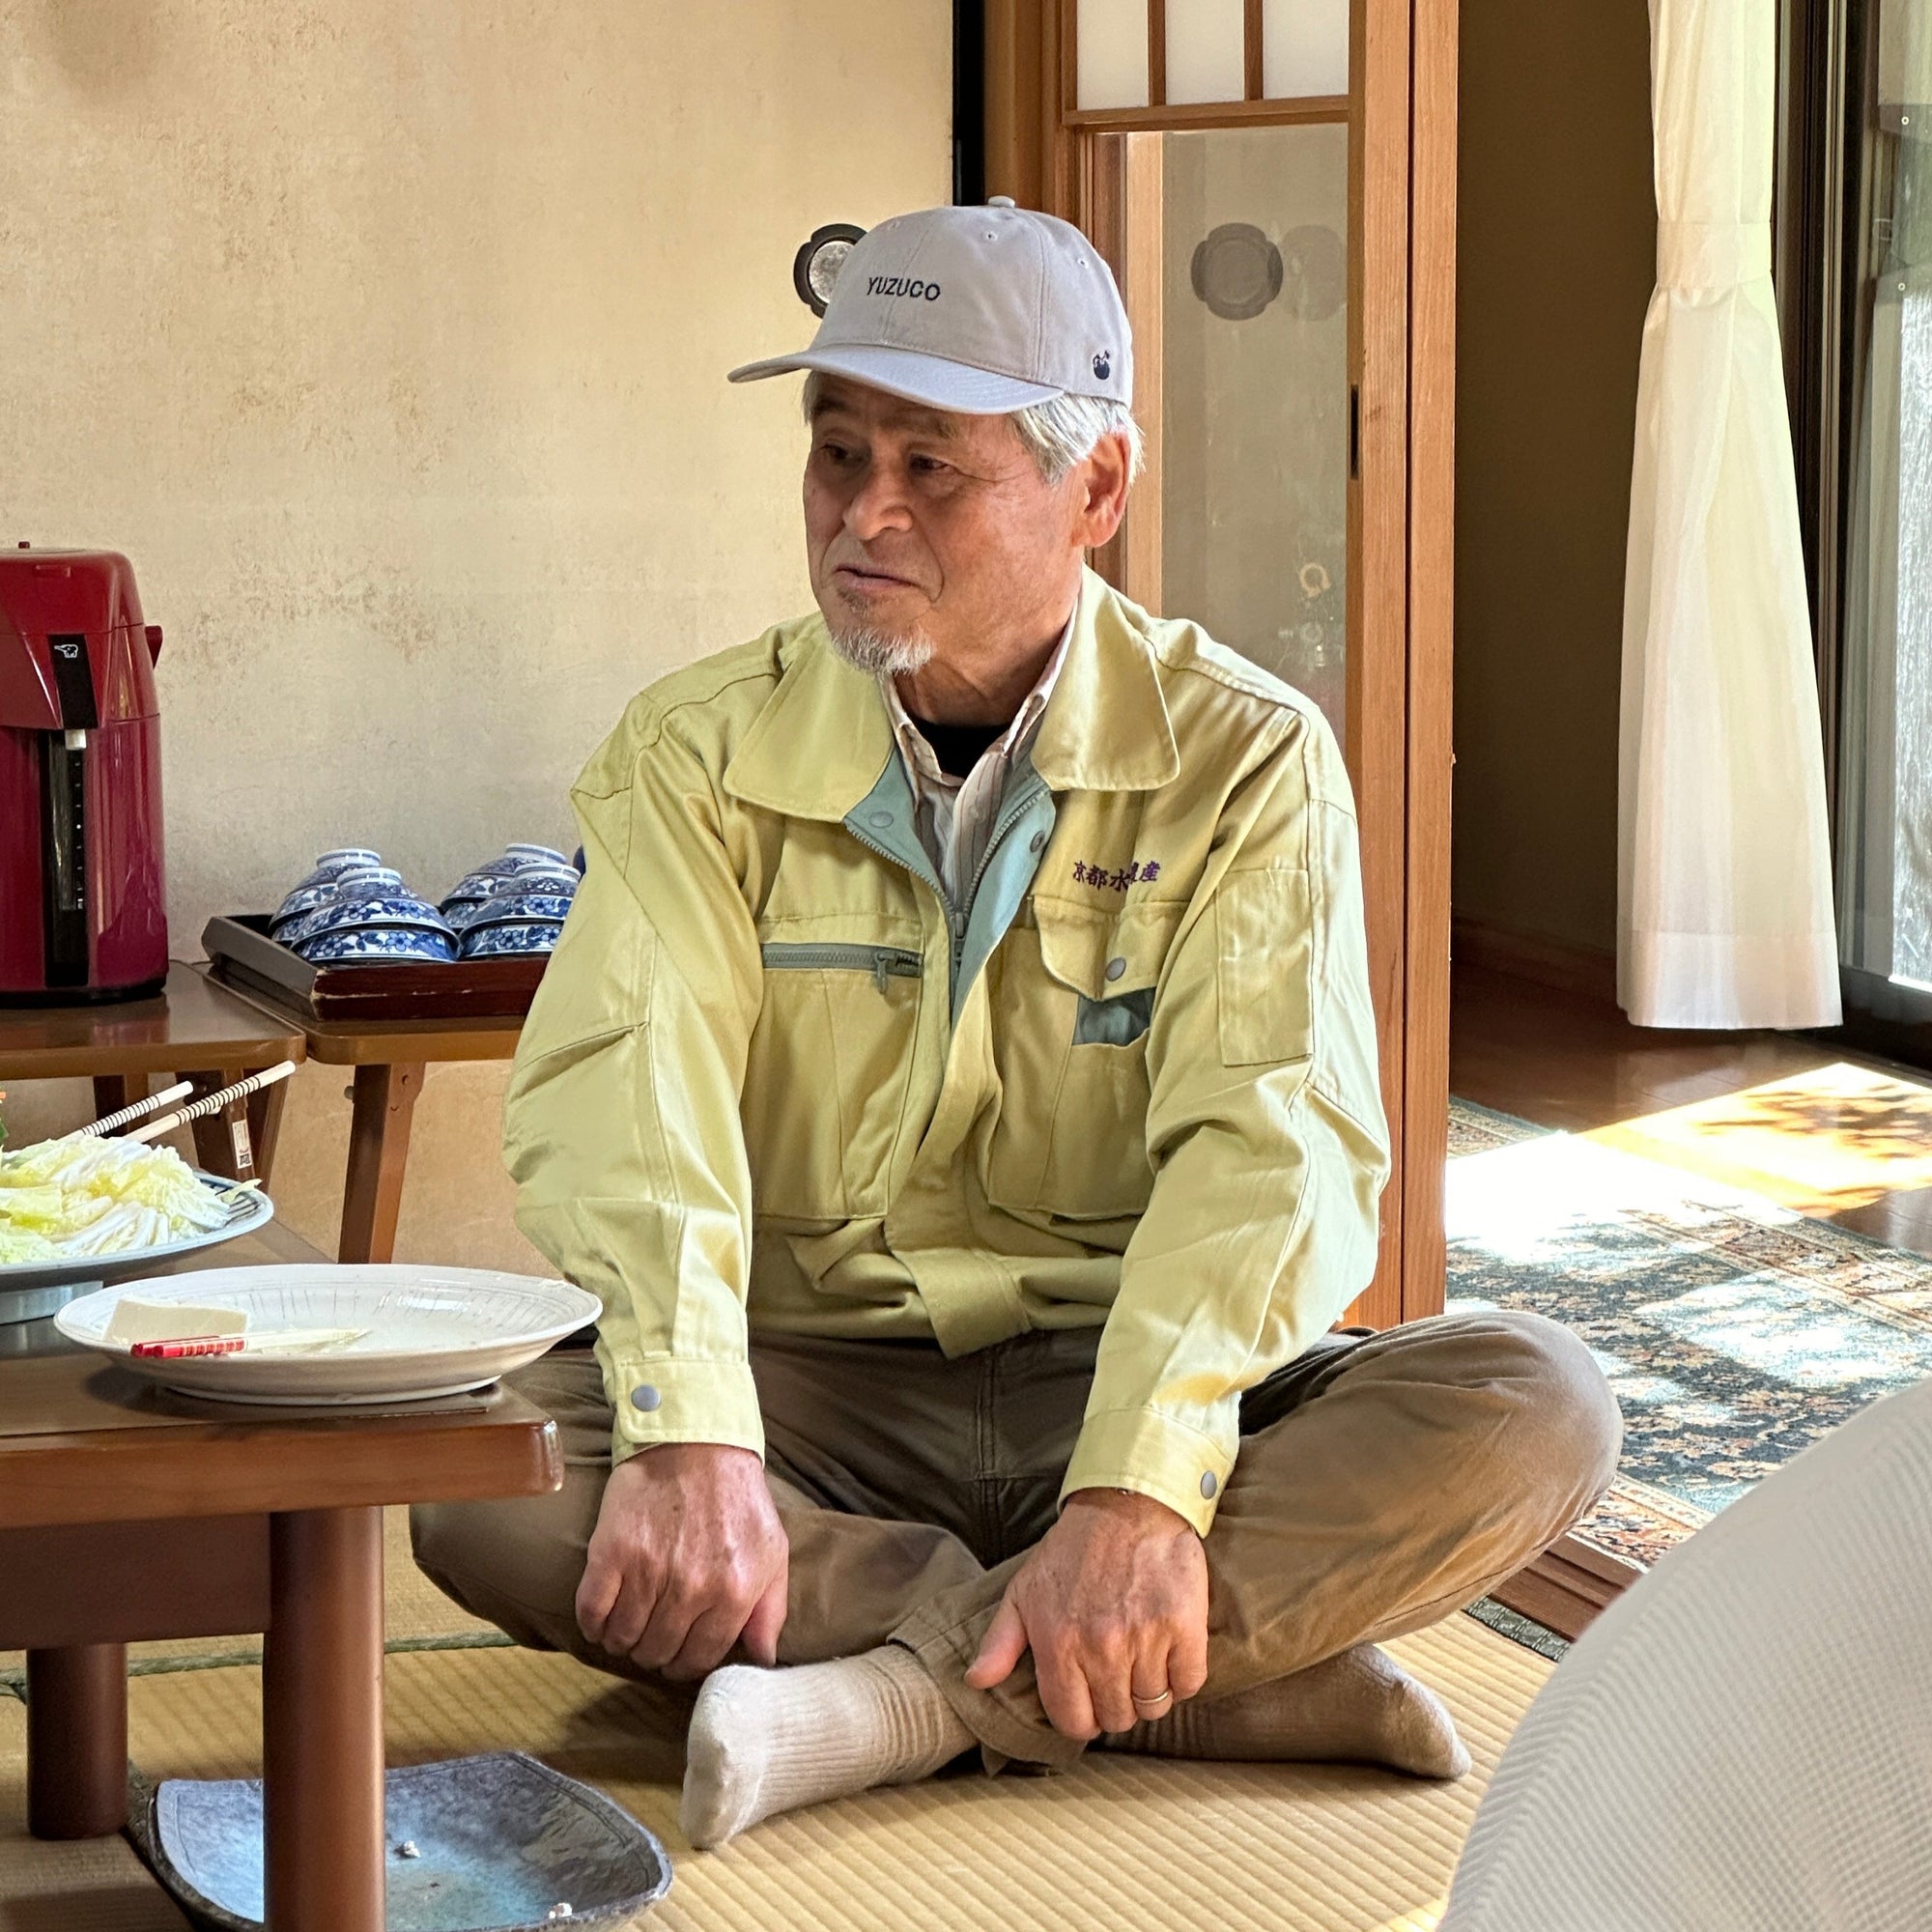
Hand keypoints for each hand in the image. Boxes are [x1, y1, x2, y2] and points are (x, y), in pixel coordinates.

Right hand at [575, 1442, 788, 1680]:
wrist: (697, 1443)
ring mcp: (649, 1571)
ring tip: (629, 1625)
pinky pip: (592, 1612)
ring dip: (624, 1640)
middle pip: (659, 1653)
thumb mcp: (772, 1551)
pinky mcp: (612, 1552)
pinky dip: (593, 1625)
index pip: (701, 1658)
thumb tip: (762, 1658)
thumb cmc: (738, 1499)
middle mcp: (692, 1588)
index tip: (679, 1653)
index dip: (687, 1662)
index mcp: (734, 1591)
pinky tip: (602, 1619)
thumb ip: (771, 1610)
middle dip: (656, 1652)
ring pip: (624, 1639)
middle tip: (654, 1635)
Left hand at [963, 1488, 1208, 1738]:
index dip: (1082, 1717)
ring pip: (1153, 1705)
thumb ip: (999, 1642)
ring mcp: (1144, 1637)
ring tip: (1143, 1655)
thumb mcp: (1023, 1591)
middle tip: (1117, 1670)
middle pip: (1117, 1718)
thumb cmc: (1071, 1551)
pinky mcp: (1184, 1625)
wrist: (1126, 1505)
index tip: (1090, 1698)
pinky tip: (1170, 1650)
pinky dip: (1182, 1675)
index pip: (1074, 1721)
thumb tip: (976, 1681)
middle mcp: (1101, 1647)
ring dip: (1150, 1689)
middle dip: (1116, 1703)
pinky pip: (1189, 1682)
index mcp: (1058, 1644)